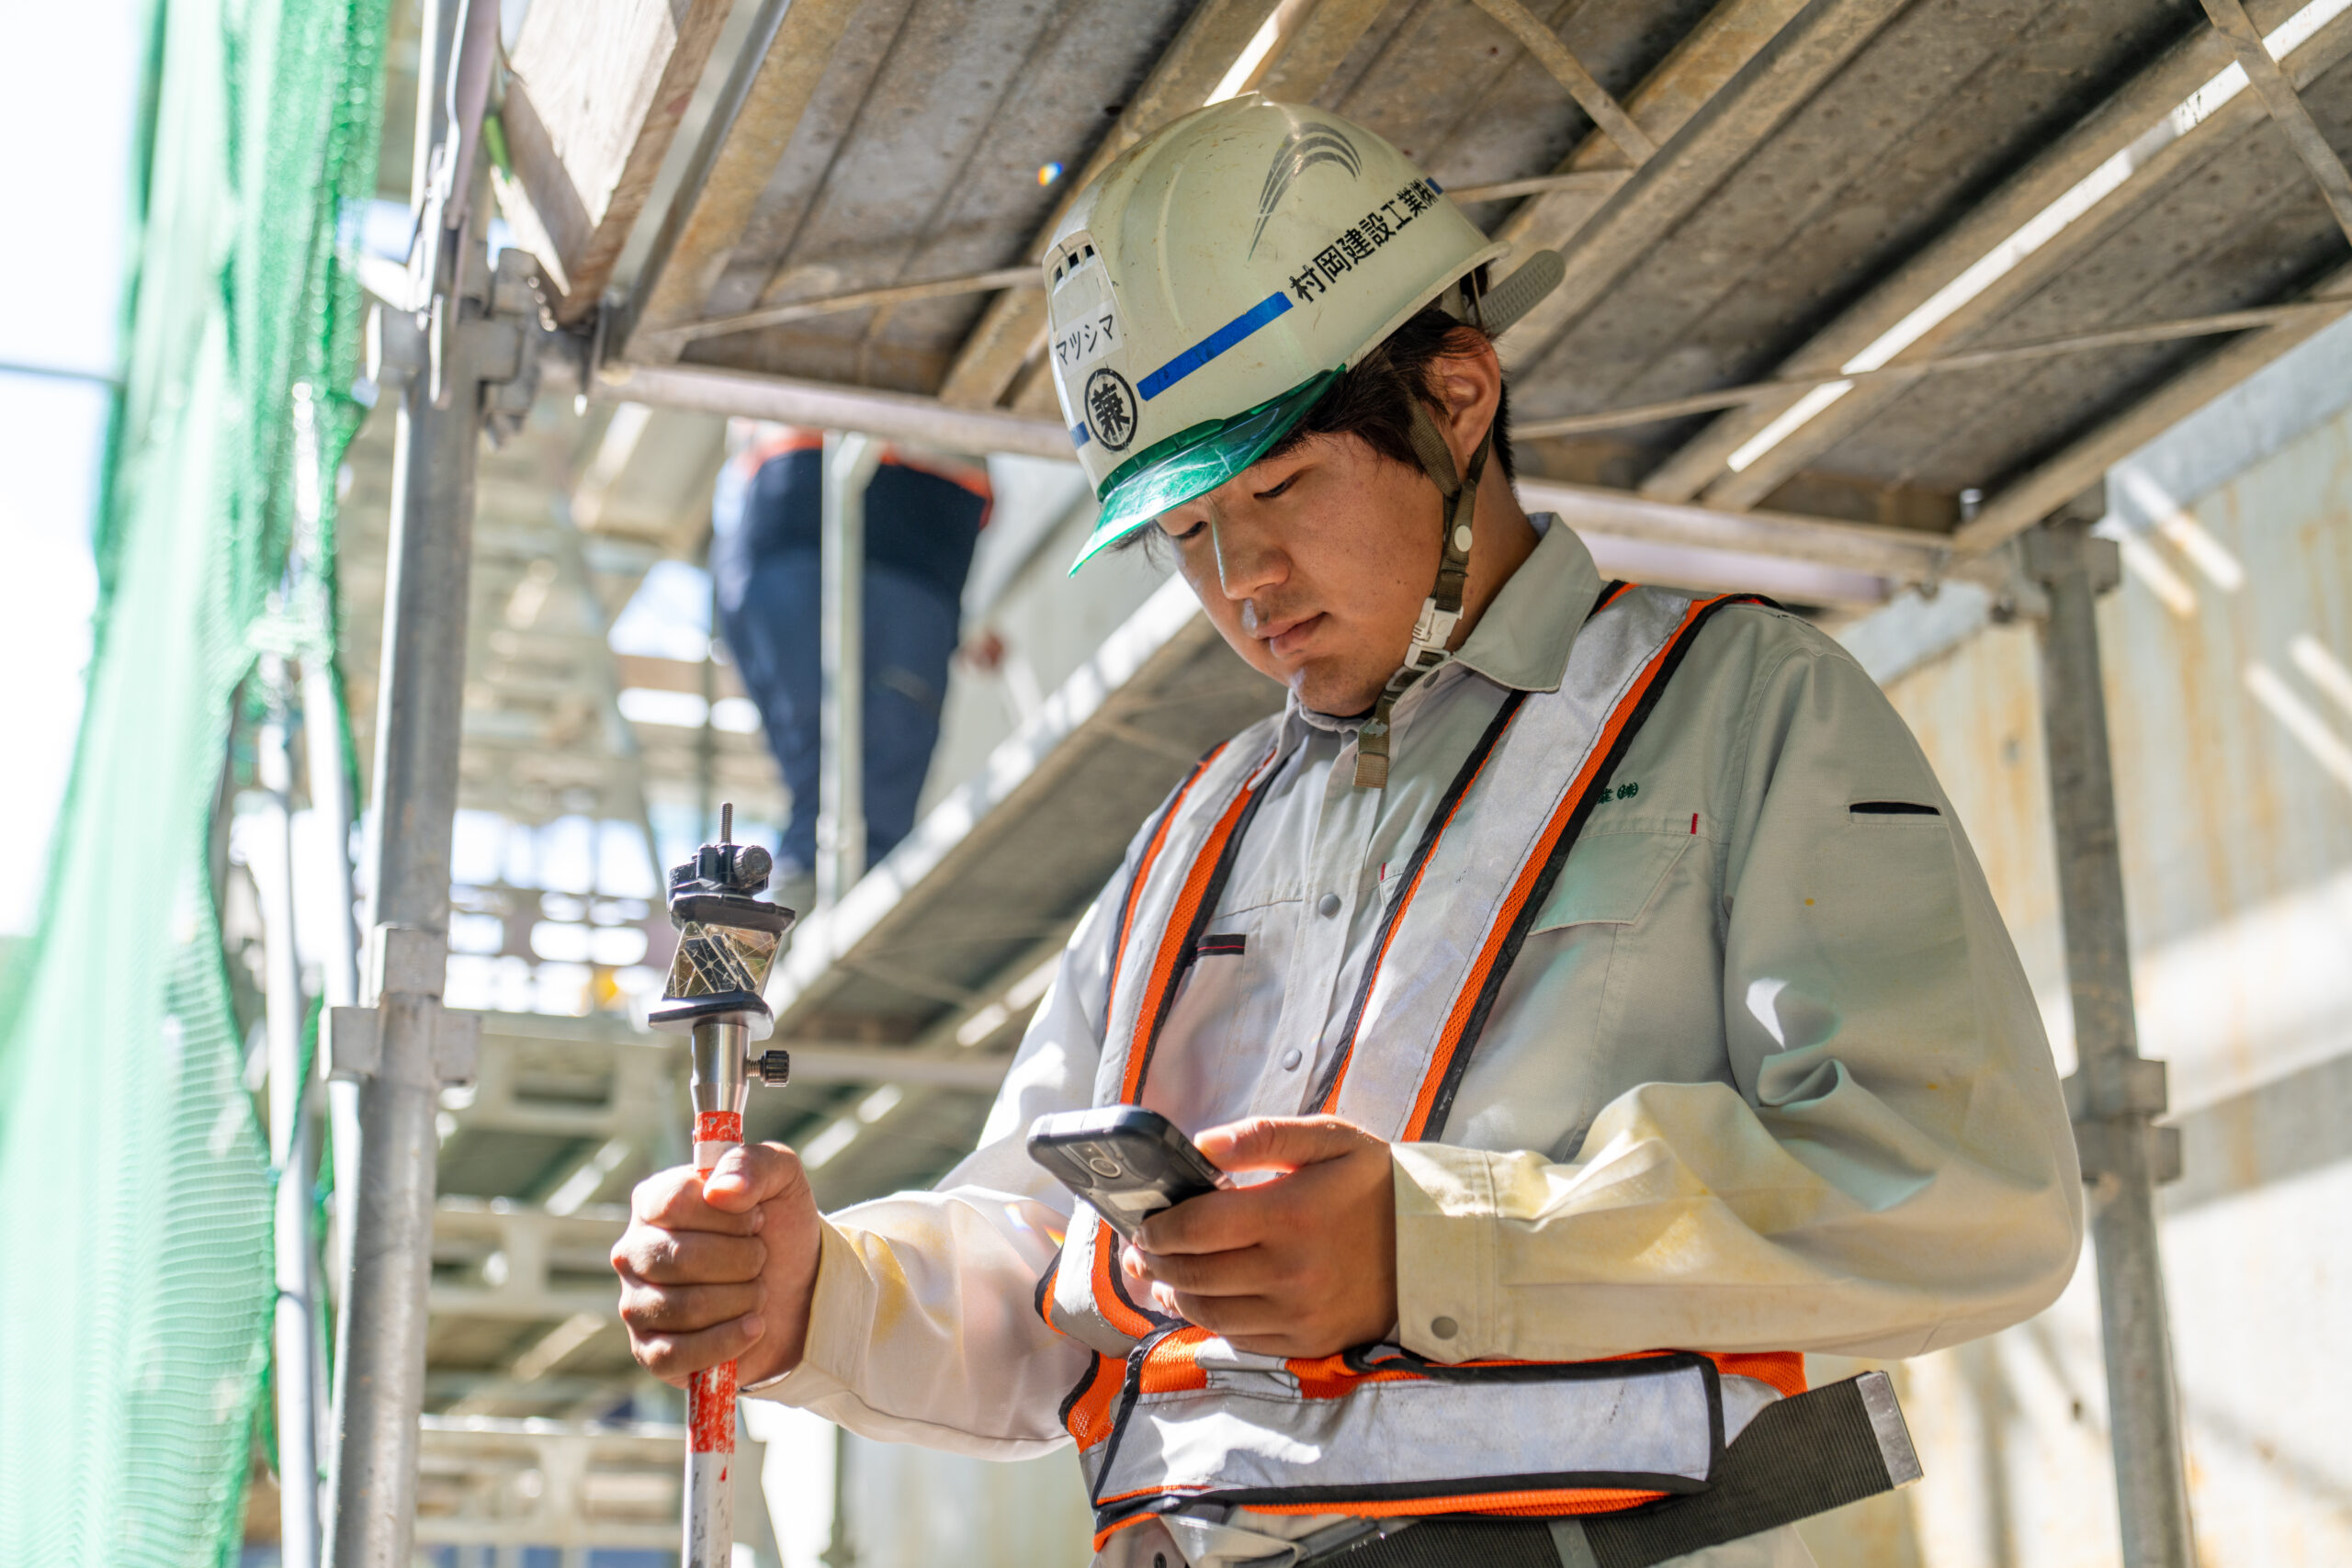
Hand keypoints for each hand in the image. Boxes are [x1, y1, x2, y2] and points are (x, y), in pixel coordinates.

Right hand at [612, 1143, 821, 1388]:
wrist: (797, 1292)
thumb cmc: (778, 1228)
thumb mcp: (781, 1179)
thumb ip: (752, 1163)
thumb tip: (720, 1191)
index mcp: (654, 1201)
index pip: (674, 1201)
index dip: (727, 1215)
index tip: (757, 1218)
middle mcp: (634, 1250)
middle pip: (680, 1258)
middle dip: (742, 1260)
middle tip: (761, 1258)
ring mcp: (635, 1302)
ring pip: (685, 1307)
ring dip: (742, 1300)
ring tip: (758, 1291)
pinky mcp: (648, 1351)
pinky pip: (677, 1354)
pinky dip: (727, 1341)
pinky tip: (753, 1327)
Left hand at [1120, 1116, 1395, 1357]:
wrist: (1438, 1247)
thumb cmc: (1378, 1186)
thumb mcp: (1329, 1140)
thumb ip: (1262, 1137)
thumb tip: (1200, 1144)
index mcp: (1290, 1214)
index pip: (1196, 1228)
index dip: (1157, 1229)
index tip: (1144, 1223)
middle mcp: (1290, 1271)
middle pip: (1194, 1275)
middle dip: (1155, 1263)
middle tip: (1139, 1250)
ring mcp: (1298, 1313)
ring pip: (1209, 1313)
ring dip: (1174, 1296)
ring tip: (1160, 1278)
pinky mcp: (1308, 1342)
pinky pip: (1241, 1340)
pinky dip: (1211, 1323)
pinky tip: (1200, 1303)